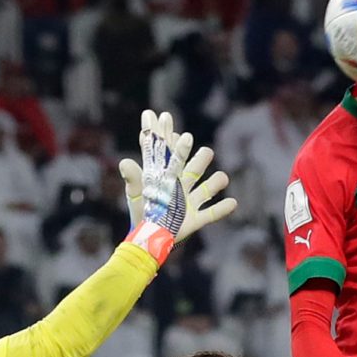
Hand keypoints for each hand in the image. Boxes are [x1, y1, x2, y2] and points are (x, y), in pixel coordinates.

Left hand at [117, 108, 235, 252]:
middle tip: (202, 151)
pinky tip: (232, 203)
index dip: (166, 135)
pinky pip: (212, 213)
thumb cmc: (142, 215)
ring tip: (221, 178)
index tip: (164, 116)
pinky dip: (222, 209)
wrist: (149, 241)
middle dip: (199, 158)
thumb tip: (124, 162)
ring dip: (216, 182)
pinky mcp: (196, 219)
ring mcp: (190, 202)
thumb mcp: (137, 195)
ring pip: (207, 187)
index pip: (167, 154)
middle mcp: (181, 186)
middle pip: (193, 167)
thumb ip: (134, 179)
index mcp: (165, 178)